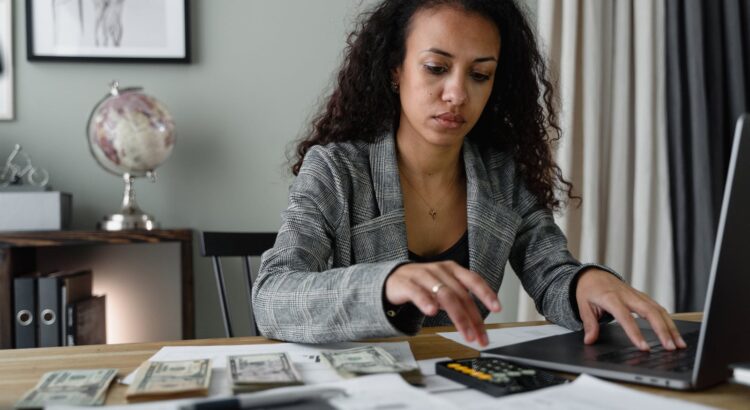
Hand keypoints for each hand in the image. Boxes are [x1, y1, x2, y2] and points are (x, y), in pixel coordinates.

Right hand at [385, 261, 500, 346]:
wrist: (392, 279)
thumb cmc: (422, 285)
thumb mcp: (444, 288)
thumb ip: (460, 300)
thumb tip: (478, 321)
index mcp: (452, 270)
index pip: (473, 280)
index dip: (486, 293)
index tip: (498, 308)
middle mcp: (440, 271)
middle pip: (461, 294)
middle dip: (473, 318)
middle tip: (479, 336)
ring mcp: (423, 275)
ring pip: (444, 295)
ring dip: (458, 316)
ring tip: (465, 333)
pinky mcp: (406, 284)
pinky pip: (418, 293)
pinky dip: (426, 302)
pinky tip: (432, 312)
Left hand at [575, 268, 686, 350]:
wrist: (592, 274)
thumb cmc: (588, 289)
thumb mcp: (583, 305)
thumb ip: (589, 324)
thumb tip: (590, 340)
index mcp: (611, 298)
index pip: (625, 317)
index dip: (635, 333)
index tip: (643, 347)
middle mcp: (627, 296)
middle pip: (650, 312)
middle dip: (662, 330)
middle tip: (670, 347)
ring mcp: (637, 295)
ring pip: (658, 309)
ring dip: (670, 327)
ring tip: (679, 344)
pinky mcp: (642, 297)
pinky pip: (658, 308)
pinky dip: (668, 320)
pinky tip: (674, 333)